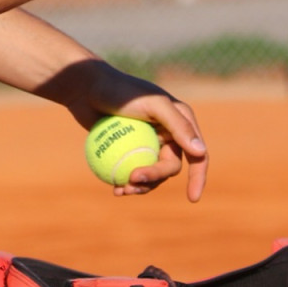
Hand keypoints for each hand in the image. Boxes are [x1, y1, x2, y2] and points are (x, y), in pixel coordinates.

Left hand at [44, 60, 208, 200]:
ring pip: (151, 174)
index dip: (198, 177)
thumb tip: (201, 152)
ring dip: (140, 186)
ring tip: (122, 189)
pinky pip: (131, 171)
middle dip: (154, 179)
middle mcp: (168, 133)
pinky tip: (115, 190)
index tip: (191, 198)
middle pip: (169, 167)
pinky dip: (125, 182)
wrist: (86, 88)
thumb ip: (178, 125)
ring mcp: (147, 142)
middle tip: (132, 179)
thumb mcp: (153, 104)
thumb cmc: (121, 91)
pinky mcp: (128, 148)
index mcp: (181, 121)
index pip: (197, 154)